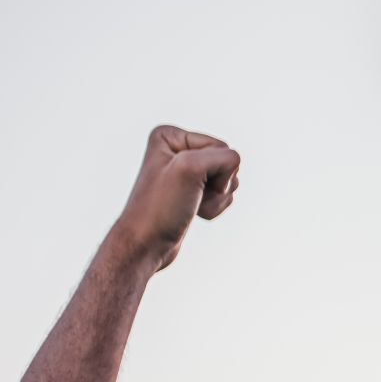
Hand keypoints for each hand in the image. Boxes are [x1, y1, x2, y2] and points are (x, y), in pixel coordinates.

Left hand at [108, 126, 240, 271]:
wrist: (146, 244)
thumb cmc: (160, 208)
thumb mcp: (190, 169)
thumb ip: (224, 157)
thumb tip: (235, 169)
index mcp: (169, 136)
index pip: (221, 146)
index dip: (213, 170)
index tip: (187, 185)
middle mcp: (176, 149)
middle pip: (226, 162)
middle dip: (218, 185)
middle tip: (191, 197)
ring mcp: (185, 171)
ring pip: (228, 179)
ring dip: (217, 198)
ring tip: (191, 206)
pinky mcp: (192, 190)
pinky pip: (223, 193)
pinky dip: (215, 207)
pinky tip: (195, 212)